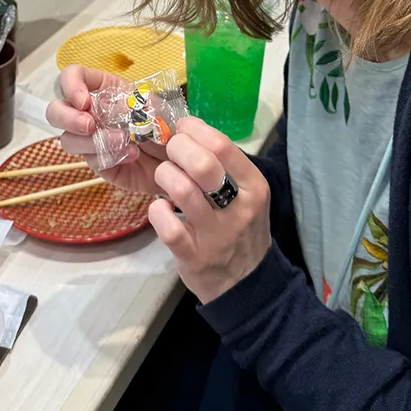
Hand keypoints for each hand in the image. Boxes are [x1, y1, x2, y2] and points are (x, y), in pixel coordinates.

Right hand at [45, 65, 164, 196]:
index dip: (70, 85)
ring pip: (68, 140)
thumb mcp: (157, 106)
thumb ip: (135, 103)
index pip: (72, 76)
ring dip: (91, 141)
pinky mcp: (99, 163)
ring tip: (123, 141)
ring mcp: (91, 140)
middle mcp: (91, 113)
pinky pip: (91, 160)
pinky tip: (132, 155)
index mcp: (104, 89)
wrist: (182, 157)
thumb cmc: (169, 125)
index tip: (84, 100)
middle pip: (55, 110)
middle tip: (89, 125)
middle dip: (67, 117)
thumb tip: (115, 106)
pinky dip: (110, 156)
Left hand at [148, 117, 272, 304]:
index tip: (182, 128)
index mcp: (254, 187)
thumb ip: (226, 168)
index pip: (223, 146)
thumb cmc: (242, 228)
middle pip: (202, 165)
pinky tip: (161, 209)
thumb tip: (191, 132)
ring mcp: (216, 234)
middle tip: (170, 152)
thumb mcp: (247, 196)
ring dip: (164, 177)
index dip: (195, 130)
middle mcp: (239, 208)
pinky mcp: (194, 256)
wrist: (247, 282)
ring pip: (181, 191)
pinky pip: (167, 227)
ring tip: (165, 178)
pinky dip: (157, 212)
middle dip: (176, 150)